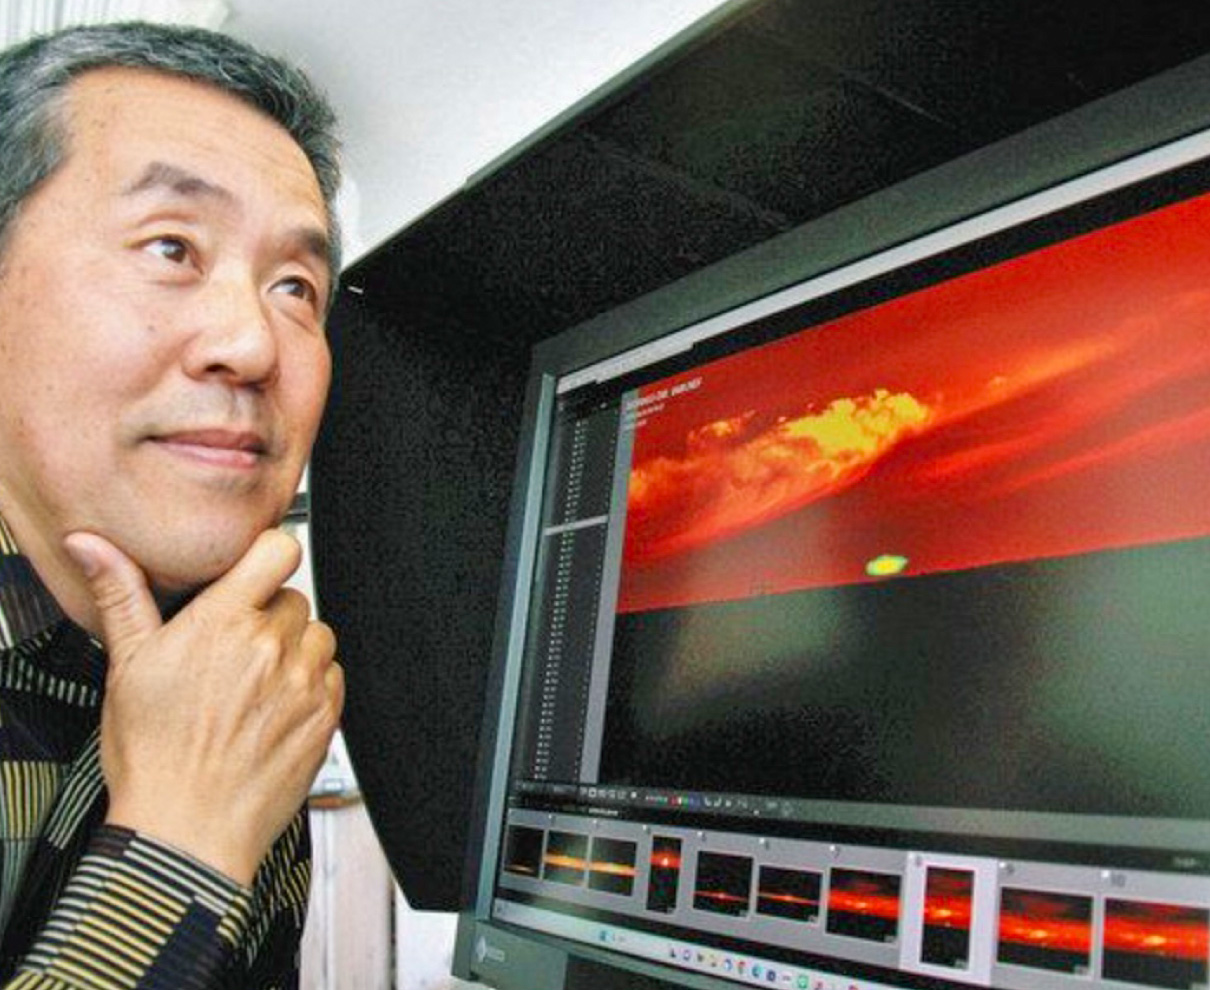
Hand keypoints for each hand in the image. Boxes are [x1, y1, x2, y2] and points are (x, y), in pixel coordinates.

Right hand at [64, 528, 343, 885]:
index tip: (253, 574)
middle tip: (234, 652)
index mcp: (223, 623)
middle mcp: (271, 646)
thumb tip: (92, 546)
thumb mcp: (127, 667)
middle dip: (267, 617)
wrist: (187, 831)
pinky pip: (333, 676)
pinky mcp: (326, 714)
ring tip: (255, 685)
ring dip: (294, 650)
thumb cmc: (153, 755)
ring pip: (317, 635)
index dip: (267, 556)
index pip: (278, 550)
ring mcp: (304, 680)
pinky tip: (274, 710)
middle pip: (292, 598)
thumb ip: (122, 595)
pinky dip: (312, 685)